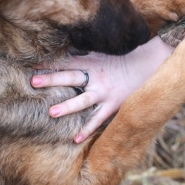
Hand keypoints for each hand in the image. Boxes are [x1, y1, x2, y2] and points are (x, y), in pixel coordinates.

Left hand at [31, 36, 173, 142]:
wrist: (151, 61)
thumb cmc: (128, 53)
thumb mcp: (107, 49)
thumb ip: (89, 50)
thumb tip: (73, 45)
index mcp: (94, 61)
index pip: (67, 61)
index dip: (49, 62)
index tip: (32, 63)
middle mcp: (96, 76)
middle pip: (71, 77)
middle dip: (51, 80)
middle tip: (33, 82)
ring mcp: (105, 92)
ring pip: (83, 100)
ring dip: (67, 107)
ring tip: (50, 112)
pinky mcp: (115, 104)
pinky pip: (99, 119)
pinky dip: (88, 129)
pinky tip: (75, 139)